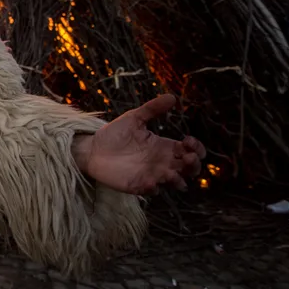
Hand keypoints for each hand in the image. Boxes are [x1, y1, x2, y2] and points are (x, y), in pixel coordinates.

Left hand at [73, 94, 204, 194]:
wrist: (92, 149)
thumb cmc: (114, 133)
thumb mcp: (134, 118)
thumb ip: (152, 109)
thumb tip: (172, 97)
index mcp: (164, 146)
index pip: (191, 151)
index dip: (196, 148)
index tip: (187, 140)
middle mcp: (162, 162)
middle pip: (190, 169)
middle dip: (194, 165)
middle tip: (187, 157)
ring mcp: (152, 175)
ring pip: (177, 183)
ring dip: (179, 179)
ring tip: (170, 172)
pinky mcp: (139, 185)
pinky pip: (154, 191)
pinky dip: (155, 188)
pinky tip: (150, 181)